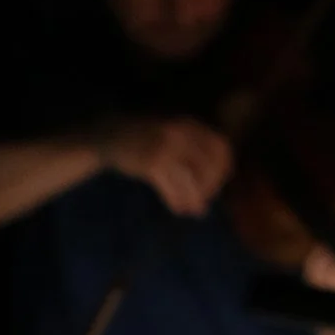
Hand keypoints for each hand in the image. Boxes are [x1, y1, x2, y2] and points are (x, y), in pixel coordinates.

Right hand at [99, 112, 233, 217]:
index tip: (215, 185)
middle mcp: (181, 134)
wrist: (111, 134)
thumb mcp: (174, 133)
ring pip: (191, 180)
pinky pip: (171, 188)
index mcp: (189, 125)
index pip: (221, 148)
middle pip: (209, 167)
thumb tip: (220, 176)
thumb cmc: (146, 138)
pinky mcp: (151, 164)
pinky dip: (176, 201)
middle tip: (202, 200)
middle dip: (209, 188)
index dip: (222, 169)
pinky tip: (177, 208)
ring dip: (194, 199)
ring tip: (192, 210)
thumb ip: (195, 148)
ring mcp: (166, 148)